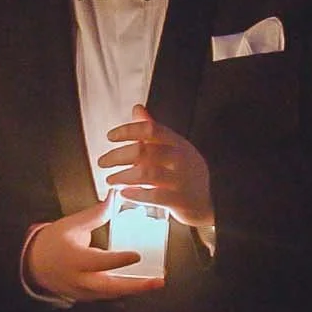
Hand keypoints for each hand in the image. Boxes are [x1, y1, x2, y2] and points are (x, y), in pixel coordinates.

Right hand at [25, 198, 152, 301]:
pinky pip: (108, 296)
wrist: (34, 265)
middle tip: (158, 281)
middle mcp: (79, 279)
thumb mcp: (72, 225)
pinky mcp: (87, 297)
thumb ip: (97, 214)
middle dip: (136, 286)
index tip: (137, 255)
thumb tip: (114, 195)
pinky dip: (125, 291)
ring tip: (156, 282)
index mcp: (74, 259)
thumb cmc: (53, 242)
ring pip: (112, 294)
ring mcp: (83, 291)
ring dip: (135, 289)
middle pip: (111, 287)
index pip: (100, 261)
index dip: (119, 260)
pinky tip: (142, 285)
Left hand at [99, 106, 213, 227]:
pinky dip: (136, 194)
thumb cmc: (185, 173)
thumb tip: (137, 108)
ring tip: (110, 180)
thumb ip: (153, 129)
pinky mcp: (180, 200)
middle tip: (102, 162)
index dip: (128, 130)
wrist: (209, 203)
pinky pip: (155, 197)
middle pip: (144, 151)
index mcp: (178, 143)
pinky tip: (124, 193)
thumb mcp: (174, 148)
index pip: (151, 129)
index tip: (110, 136)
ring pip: (147, 173)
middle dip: (118, 155)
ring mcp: (181, 180)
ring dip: (123, 176)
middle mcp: (180, 158)